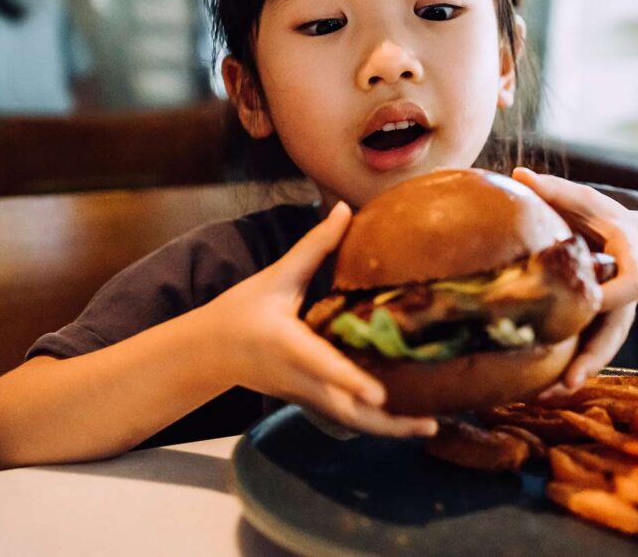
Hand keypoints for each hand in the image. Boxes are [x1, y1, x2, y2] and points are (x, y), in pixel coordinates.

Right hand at [206, 202, 436, 437]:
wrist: (208, 352)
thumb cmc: (241, 310)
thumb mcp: (276, 276)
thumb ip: (314, 246)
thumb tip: (346, 209)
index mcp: (289, 345)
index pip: (323, 366)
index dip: (351, 381)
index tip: (380, 395)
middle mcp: (300, 378)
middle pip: (346, 412)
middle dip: (387, 424)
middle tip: (430, 426)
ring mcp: (305, 395)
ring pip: (349, 422)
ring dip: (387, 429)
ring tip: (430, 427)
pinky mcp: (309, 401)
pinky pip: (346, 417)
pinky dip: (375, 423)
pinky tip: (406, 419)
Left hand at [511, 168, 637, 393]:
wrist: (635, 243)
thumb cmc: (606, 219)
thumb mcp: (587, 202)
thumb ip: (557, 192)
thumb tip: (520, 174)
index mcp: (630, 265)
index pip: (629, 287)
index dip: (612, 298)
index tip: (591, 304)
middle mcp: (624, 299)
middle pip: (614, 334)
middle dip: (592, 359)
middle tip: (569, 383)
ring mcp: (613, 318)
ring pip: (599, 351)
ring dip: (576, 375)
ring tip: (547, 397)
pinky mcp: (598, 328)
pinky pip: (585, 352)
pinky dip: (566, 371)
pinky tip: (537, 391)